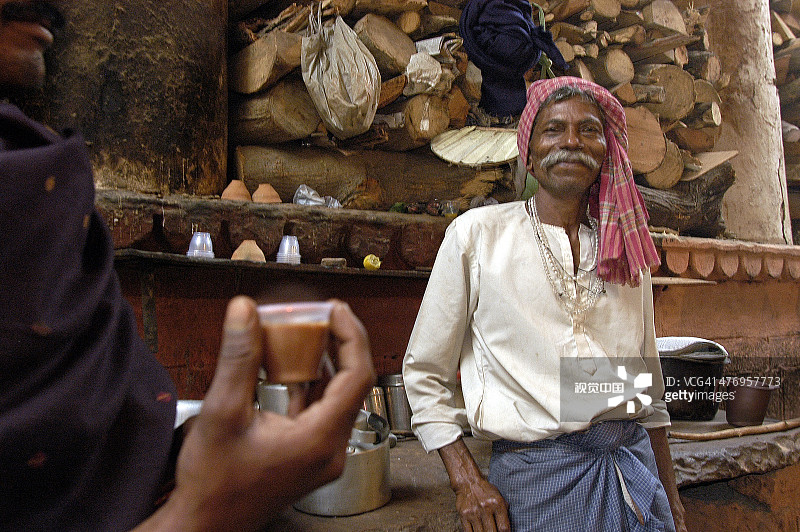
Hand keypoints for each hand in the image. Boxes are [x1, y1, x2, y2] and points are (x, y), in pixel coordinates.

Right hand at [137, 296, 374, 531]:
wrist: (204, 525)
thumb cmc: (212, 483)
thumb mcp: (222, 412)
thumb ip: (238, 358)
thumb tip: (245, 312)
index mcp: (319, 440)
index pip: (357, 376)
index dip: (351, 336)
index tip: (336, 309)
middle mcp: (329, 450)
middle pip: (351, 384)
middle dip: (338, 344)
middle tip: (321, 314)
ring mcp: (321, 455)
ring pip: (336, 398)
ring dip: (324, 363)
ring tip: (306, 332)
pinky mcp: (309, 456)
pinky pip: (321, 412)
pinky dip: (310, 385)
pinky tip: (291, 365)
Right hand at [453, 476, 510, 531]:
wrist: (468, 482)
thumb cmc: (485, 490)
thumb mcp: (499, 496)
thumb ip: (505, 510)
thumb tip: (509, 527)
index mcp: (497, 504)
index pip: (504, 528)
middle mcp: (485, 508)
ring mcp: (474, 512)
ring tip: (487, 531)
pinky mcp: (464, 515)